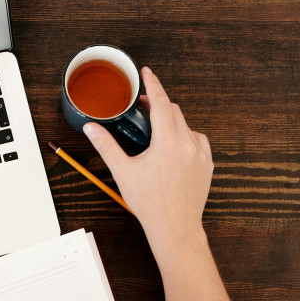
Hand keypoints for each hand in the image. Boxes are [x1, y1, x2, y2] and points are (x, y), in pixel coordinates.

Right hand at [83, 67, 212, 252]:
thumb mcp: (123, 172)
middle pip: (173, 110)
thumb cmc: (150, 203)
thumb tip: (91, 128)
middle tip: (142, 107)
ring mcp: (200, 154)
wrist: (175, 227)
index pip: (160, 102)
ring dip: (171, 122)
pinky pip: (198, 140)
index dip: (153, 84)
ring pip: (186, 125)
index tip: (147, 73)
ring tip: (156, 132)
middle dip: (157, 104)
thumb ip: (106, 145)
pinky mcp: (208, 164)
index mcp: (167, 142)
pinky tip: (174, 147)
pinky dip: (186, 136)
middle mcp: (187, 144)